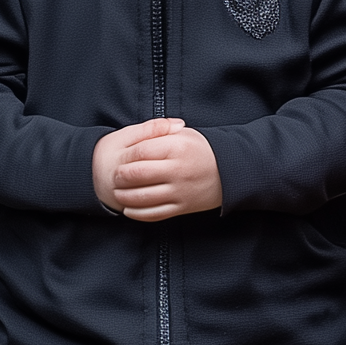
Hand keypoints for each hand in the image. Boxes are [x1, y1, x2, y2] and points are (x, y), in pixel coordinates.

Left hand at [91, 117, 222, 219]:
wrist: (229, 172)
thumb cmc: (201, 150)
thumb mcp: (184, 134)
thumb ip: (160, 131)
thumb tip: (136, 133)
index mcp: (177, 148)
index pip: (140, 151)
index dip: (125, 156)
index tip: (120, 159)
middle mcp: (178, 170)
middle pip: (138, 174)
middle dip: (121, 176)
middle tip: (116, 176)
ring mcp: (180, 191)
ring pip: (143, 197)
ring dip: (125, 196)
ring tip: (119, 192)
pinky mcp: (182, 207)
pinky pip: (154, 213)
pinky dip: (137, 213)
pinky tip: (128, 209)